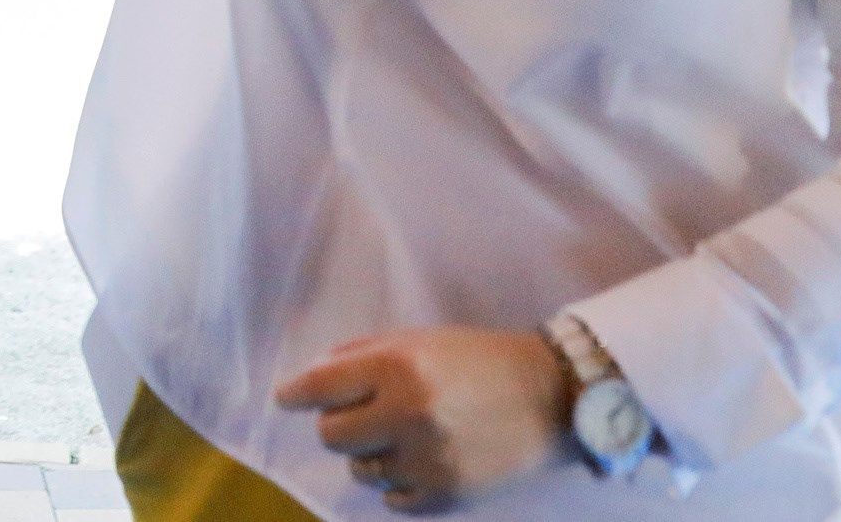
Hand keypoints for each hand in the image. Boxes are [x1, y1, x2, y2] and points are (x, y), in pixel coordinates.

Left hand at [274, 326, 570, 510]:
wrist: (554, 398)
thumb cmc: (482, 360)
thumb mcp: (422, 340)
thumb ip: (365, 353)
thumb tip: (316, 374)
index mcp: (398, 366)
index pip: (321, 386)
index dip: (296, 394)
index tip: (286, 398)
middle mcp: (408, 413)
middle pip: (332, 435)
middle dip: (338, 424)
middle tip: (361, 415)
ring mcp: (428, 458)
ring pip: (361, 470)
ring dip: (370, 454)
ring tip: (401, 437)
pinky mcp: (448, 492)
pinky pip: (393, 500)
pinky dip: (397, 484)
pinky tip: (416, 463)